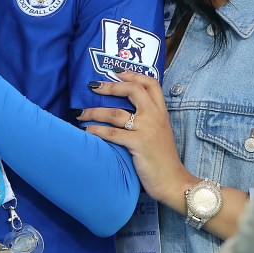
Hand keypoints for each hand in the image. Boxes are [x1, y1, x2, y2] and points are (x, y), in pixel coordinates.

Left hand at [78, 71, 195, 205]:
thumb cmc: (163, 159)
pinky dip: (96, 130)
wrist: (173, 181)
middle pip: (133, 90)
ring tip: (80, 114)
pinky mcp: (139, 144)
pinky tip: (86, 131)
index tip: (116, 72)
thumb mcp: (160, 132)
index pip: (151, 84)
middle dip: (110, 86)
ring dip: (94, 111)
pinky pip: (112, 133)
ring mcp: (147, 129)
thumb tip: (124, 112)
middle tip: (93, 86)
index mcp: (161, 112)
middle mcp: (155, 116)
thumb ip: (148, 119)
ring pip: (116, 113)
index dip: (133, 75)